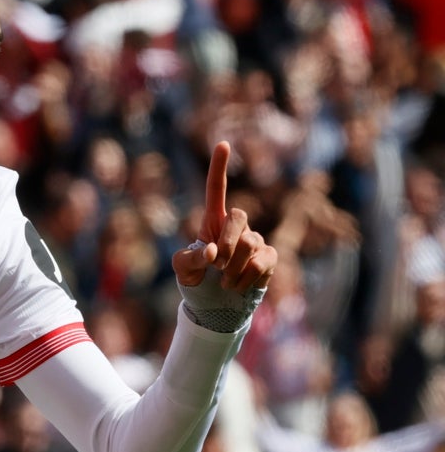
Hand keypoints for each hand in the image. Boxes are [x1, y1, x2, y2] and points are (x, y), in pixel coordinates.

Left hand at [173, 141, 276, 292]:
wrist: (215, 308)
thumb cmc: (196, 282)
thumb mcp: (182, 270)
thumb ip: (190, 259)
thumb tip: (211, 253)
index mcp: (212, 222)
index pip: (215, 190)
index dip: (219, 168)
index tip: (223, 143)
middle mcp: (236, 227)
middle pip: (238, 216)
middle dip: (225, 243)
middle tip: (215, 266)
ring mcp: (255, 241)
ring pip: (250, 242)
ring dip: (233, 267)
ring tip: (224, 282)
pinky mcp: (268, 259)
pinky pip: (262, 261)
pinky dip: (246, 277)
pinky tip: (238, 286)